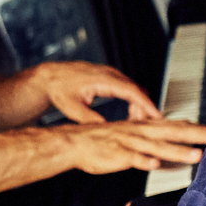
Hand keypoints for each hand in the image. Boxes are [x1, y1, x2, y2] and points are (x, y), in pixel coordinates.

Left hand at [26, 60, 163, 122]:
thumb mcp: (73, 108)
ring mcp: (109, 74)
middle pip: (137, 90)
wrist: (49, 77)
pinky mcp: (108, 77)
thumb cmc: (59, 89)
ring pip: (133, 89)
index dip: (146, 104)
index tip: (156, 115)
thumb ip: (91, 120)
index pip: (132, 91)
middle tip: (146, 126)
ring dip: (138, 105)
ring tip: (135, 122)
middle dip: (145, 108)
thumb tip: (106, 130)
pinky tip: (129, 113)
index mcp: (102, 80)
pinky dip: (132, 100)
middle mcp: (109, 74)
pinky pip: (127, 88)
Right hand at [65, 119, 205, 173]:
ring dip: (177, 150)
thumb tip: (179, 142)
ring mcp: (130, 143)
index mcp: (147, 127)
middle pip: (175, 132)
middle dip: (198, 135)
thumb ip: (157, 140)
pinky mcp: (117, 154)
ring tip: (196, 155)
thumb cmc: (107, 141)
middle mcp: (142, 132)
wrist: (75, 142)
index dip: (200, 129)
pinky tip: (154, 165)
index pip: (179, 126)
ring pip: (157, 147)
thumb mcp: (136, 136)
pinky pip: (131, 158)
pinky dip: (143, 161)